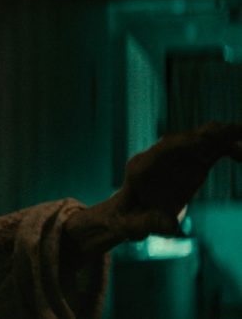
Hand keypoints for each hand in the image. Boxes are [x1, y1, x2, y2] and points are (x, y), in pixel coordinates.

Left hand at [113, 121, 241, 238]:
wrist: (129, 215)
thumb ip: (149, 224)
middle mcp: (157, 158)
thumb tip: (170, 226)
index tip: (199, 140)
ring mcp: (174, 159)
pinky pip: (209, 151)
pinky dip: (225, 149)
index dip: (179, 145)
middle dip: (205, 136)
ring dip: (219, 137)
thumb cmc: (128, 221)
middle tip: (231, 132)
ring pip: (198, 141)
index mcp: (140, 170)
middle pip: (182, 140)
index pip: (159, 152)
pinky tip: (240, 156)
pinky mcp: (189, 163)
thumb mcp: (132, 227)